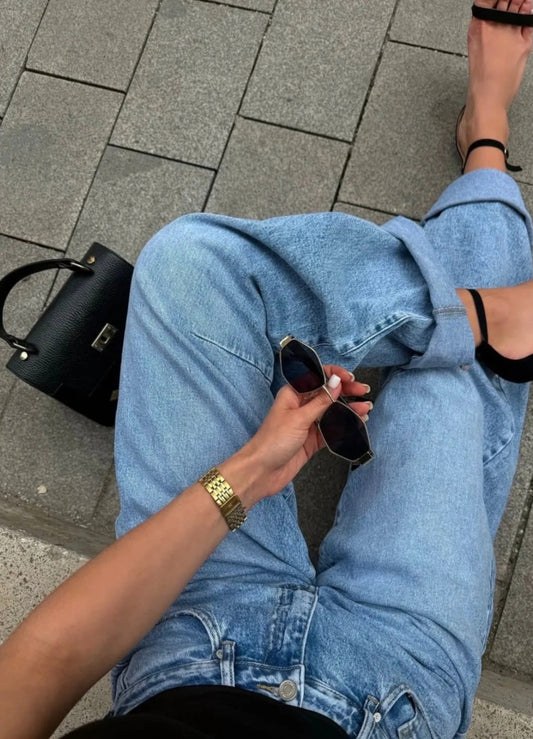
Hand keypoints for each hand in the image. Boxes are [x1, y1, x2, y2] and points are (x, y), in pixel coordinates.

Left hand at [239, 366, 370, 499]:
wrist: (262, 472)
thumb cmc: (272, 441)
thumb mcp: (299, 418)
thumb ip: (321, 401)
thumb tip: (336, 381)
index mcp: (292, 394)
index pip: (316, 377)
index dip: (334, 375)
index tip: (350, 378)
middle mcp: (301, 406)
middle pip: (327, 393)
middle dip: (346, 391)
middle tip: (363, 391)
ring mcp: (307, 423)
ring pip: (332, 412)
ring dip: (349, 409)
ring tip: (366, 409)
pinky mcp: (312, 440)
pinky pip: (332, 429)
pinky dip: (345, 426)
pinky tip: (357, 423)